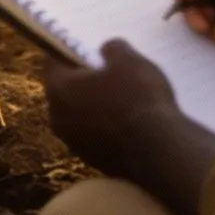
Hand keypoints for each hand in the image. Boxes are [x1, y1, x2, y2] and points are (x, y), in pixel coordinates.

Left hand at [42, 40, 188, 175]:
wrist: (159, 153)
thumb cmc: (138, 97)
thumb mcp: (129, 60)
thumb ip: (112, 50)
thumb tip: (106, 51)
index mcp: (58, 90)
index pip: (54, 61)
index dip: (72, 51)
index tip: (90, 49)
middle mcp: (58, 120)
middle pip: (66, 91)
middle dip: (84, 82)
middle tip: (109, 74)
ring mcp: (76, 146)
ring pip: (81, 117)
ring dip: (96, 108)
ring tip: (124, 100)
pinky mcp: (96, 164)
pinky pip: (96, 138)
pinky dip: (108, 129)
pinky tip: (131, 125)